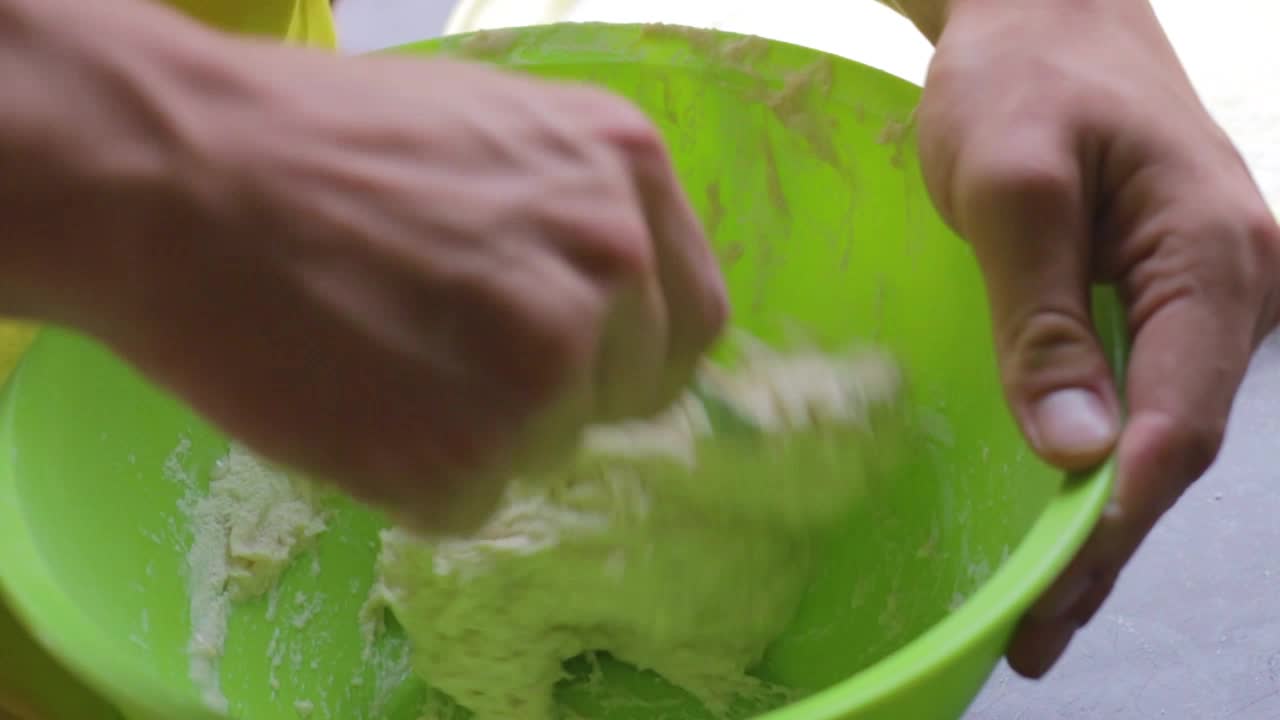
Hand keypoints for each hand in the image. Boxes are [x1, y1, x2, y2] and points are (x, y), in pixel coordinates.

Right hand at [97, 50, 725, 531]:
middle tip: (442, 351)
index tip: (572, 360)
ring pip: (548, 451)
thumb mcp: (493, 134)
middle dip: (549, 392)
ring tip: (380, 364)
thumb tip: (613, 310)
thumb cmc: (313, 145)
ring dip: (475, 434)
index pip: (691, 321)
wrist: (175, 177)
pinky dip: (412, 478)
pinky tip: (353, 406)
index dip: (628, 353)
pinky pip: (470, 502)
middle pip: (624, 393)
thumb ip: (577, 219)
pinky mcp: (467, 451)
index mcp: (625, 169)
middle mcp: (613, 263)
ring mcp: (545, 363)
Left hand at [915, 0, 1279, 675]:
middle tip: (1036, 633)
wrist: (1043, 7)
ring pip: (1166, 424)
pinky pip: (1150, 391)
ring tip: (1043, 606)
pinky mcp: (1170, 295)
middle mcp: (1240, 283)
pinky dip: (1107, 459)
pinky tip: (1067, 516)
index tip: (1060, 588)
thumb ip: (1042, 317)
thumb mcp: (1009, 185)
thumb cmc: (1022, 74)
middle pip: (1179, 436)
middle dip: (1108, 539)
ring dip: (1106, 515)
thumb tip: (1077, 449)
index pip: (1182, 411)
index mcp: (1216, 252)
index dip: (1123, 509)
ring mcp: (1211, 291)